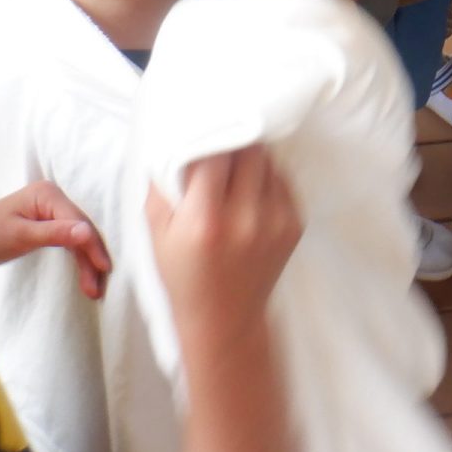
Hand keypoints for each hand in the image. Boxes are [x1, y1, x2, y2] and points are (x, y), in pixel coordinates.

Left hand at [0, 180, 112, 298]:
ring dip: (85, 262)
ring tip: (92, 289)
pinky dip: (76, 258)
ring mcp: (49, 210)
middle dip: (91, 258)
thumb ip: (56, 234)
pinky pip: (68, 240)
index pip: (79, 221)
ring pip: (77, 237)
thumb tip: (88, 232)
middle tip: (97, 288)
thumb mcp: (21, 236)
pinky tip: (84, 274)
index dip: (93, 246)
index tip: (104, 270)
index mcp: (47, 194)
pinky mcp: (45, 223)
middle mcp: (52, 197)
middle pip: (81, 229)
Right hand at [146, 147, 302, 349]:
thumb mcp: (156, 232)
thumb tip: (172, 141)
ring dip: (250, 157)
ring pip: (268, 160)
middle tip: (219, 144)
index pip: (214, 153)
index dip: (207, 137)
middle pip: (248, 149)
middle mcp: (245, 218)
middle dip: (232, 142)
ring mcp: (275, 221)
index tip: (200, 132)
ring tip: (233, 171)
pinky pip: (282, 179)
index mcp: (205, 220)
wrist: (225, 319)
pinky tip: (249, 192)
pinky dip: (266, 177)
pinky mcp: (294, 223)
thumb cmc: (184, 275)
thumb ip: (162, 185)